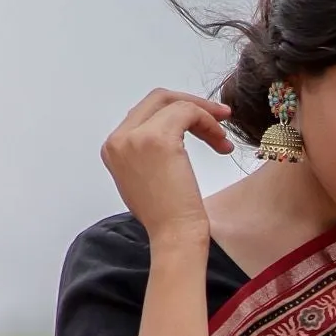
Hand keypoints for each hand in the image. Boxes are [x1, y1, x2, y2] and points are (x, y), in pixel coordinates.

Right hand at [101, 88, 233, 242]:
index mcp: (113, 147)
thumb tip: (171, 128)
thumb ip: (146, 149)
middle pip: (157, 99)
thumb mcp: (145, 177)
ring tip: (222, 140)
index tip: (201, 121)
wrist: (174, 236)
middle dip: (191, 104)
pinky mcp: (157, 138)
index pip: (145, 112)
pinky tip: (220, 143)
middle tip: (219, 116)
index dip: (176, 111)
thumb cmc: (166, 217)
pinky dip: (208, 122)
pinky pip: (187, 112)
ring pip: (175, 103)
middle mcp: (119, 139)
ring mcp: (135, 137)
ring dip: (205, 116)